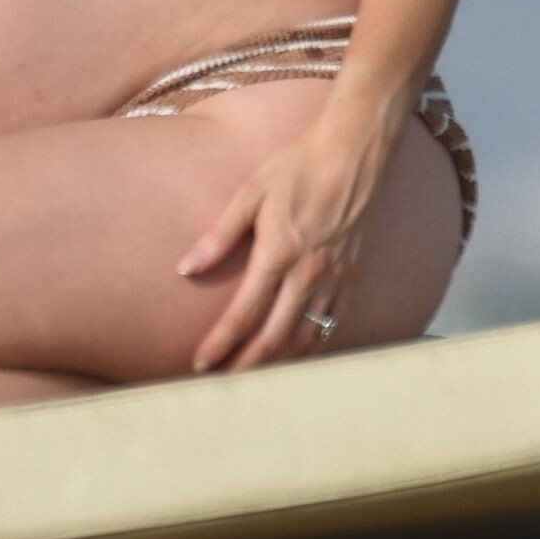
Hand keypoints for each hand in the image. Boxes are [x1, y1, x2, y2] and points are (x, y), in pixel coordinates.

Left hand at [174, 116, 385, 374]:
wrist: (353, 152)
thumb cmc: (297, 166)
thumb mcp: (251, 193)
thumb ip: (219, 235)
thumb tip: (185, 268)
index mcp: (278, 253)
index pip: (244, 314)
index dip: (220, 344)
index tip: (200, 364)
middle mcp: (309, 274)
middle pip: (274, 338)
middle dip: (246, 366)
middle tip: (222, 386)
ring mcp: (335, 280)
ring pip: (306, 339)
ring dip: (279, 364)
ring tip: (256, 378)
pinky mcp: (353, 278)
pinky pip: (333, 327)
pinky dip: (313, 347)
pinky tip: (298, 354)